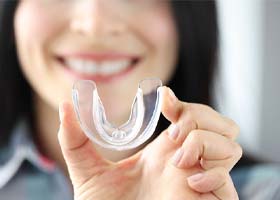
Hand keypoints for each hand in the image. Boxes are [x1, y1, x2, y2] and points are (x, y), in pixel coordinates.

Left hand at [58, 87, 241, 199]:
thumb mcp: (88, 173)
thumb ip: (75, 141)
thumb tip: (65, 106)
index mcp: (164, 151)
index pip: (191, 115)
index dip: (183, 102)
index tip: (164, 98)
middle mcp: (187, 162)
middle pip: (220, 124)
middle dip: (200, 117)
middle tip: (173, 130)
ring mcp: (201, 181)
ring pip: (230, 145)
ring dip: (205, 143)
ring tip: (177, 159)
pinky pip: (228, 181)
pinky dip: (213, 175)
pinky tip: (188, 183)